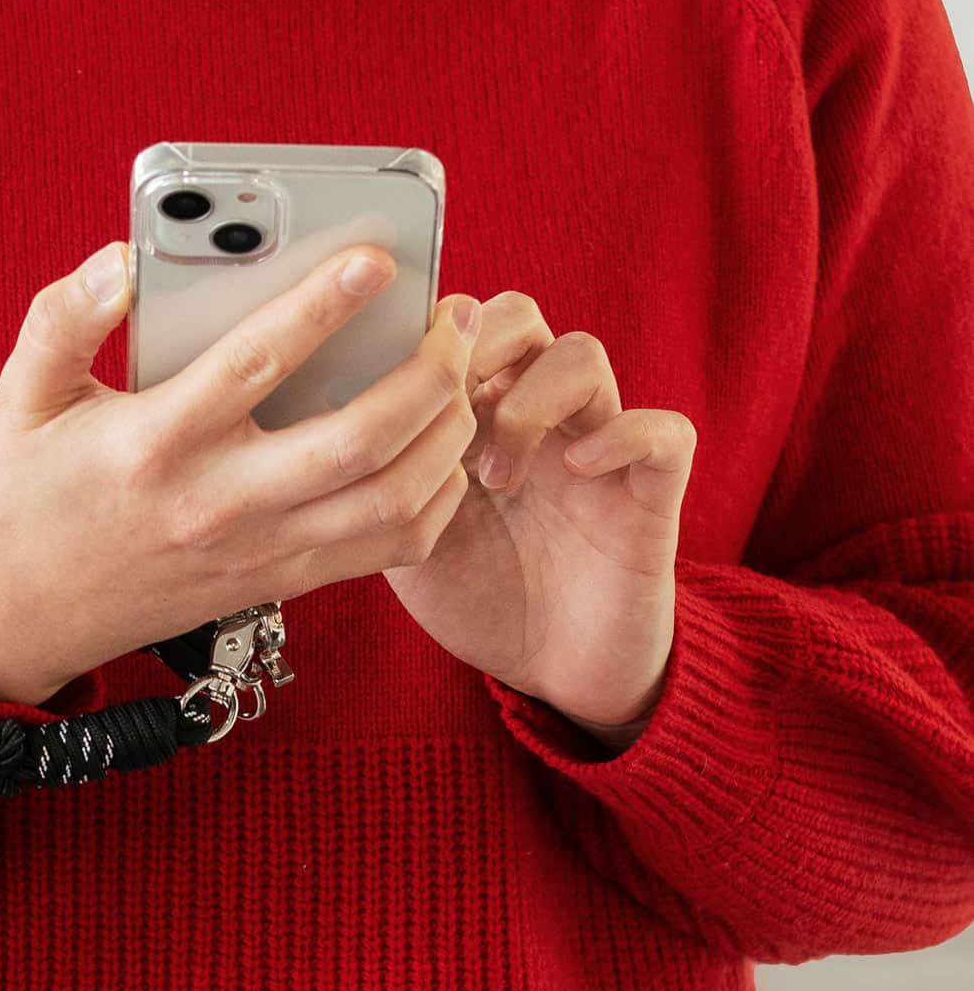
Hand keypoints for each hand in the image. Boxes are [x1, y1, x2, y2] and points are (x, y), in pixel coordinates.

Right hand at [0, 239, 481, 705]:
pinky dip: (434, 501)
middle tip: (453, 319)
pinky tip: (440, 452)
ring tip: (460, 379)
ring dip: (447, 437)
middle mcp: (219, 502)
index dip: (325, 305)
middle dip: (429, 375)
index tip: (379, 258)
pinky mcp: (279, 582)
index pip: (257, 363)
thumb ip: (63, 319)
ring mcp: (259, 551)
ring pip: (391, 502)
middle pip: (358, 441)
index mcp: (157, 442)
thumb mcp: (22, 396)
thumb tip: (121, 261)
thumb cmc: (23, 493)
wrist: (20, 614)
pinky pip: (385, 550)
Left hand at [381, 291, 696, 739]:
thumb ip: (381, 476)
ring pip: (583, 355)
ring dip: (531, 401)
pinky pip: (664, 432)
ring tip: (494, 475)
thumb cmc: (477, 597)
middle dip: (475, 348)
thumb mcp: (405, 535)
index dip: (425, 338)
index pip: (457, 326)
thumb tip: (326, 424)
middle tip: (445, 412)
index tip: (393, 389)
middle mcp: (537, 419)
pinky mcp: (650, 491)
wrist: (552, 672)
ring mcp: (596, 447)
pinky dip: (621, 436)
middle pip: (518, 318)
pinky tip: (576, 471)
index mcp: (475, 418)